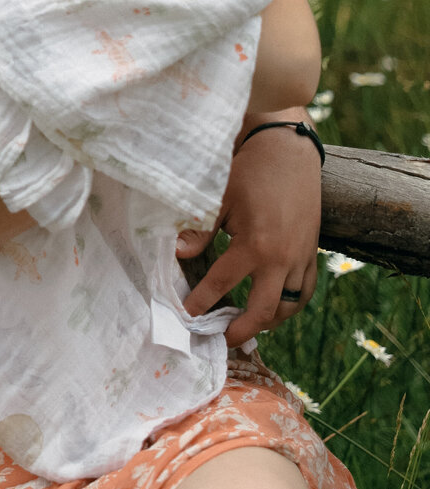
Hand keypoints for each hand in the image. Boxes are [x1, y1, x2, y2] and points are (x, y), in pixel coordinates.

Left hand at [179, 115, 321, 347]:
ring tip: (247, 327)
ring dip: (268, 322)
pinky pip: (305, 291)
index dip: (201, 303)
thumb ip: (200, 230)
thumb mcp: (218, 198)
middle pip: (262, 311)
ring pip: (288, 307)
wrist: (288, 149)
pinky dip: (291, 305)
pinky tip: (275, 308)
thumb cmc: (249, 171)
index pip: (221, 285)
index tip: (187, 316)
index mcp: (255, 246)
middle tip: (221, 339)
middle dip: (240, 330)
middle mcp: (282, 259)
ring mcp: (301, 258)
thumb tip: (177, 253)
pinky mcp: (312, 252)